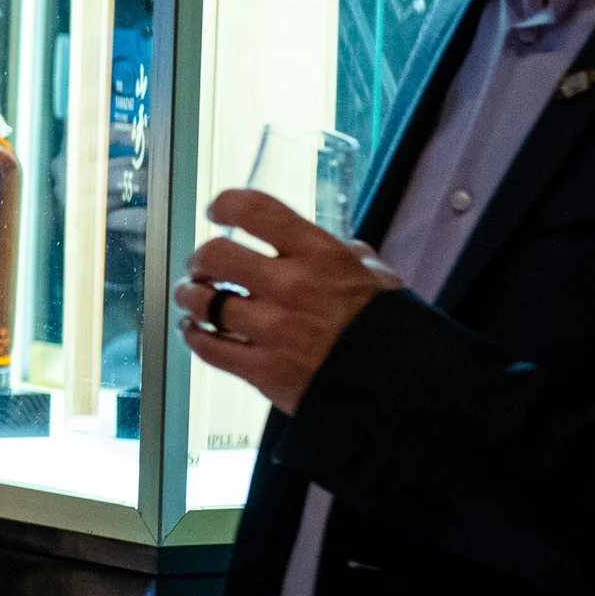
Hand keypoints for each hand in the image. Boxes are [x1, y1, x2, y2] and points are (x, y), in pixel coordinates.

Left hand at [173, 188, 403, 413]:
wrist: (404, 391)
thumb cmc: (391, 333)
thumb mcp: (379, 281)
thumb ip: (349, 258)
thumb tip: (339, 247)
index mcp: (320, 255)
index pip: (257, 211)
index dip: (226, 204)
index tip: (217, 211)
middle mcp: (291, 286)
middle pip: (215, 254)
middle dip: (200, 259)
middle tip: (202, 267)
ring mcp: (273, 329)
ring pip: (203, 302)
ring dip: (191, 297)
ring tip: (193, 298)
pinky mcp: (262, 370)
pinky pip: (208, 347)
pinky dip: (194, 335)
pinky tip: (195, 330)